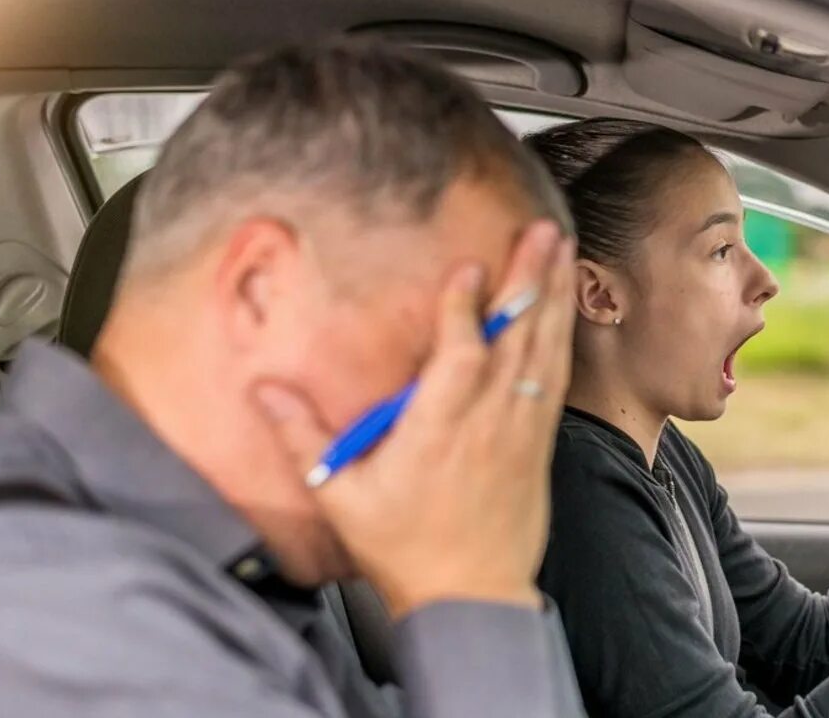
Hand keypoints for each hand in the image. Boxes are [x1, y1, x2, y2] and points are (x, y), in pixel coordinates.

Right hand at [254, 221, 576, 617]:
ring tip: (560, 249)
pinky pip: (557, 377)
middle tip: (540, 232)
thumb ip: (303, 439)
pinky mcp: (540, 441)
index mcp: (438, 432)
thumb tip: (263, 390)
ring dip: (554, 297)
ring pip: (544, 351)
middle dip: (528, 280)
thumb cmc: (405, 550)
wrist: (472, 597)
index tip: (467, 266)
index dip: (464, 310)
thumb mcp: (342, 497)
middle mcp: (488, 423)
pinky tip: (565, 307)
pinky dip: (562, 335)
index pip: (459, 358)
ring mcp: (521, 430)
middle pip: (515, 340)